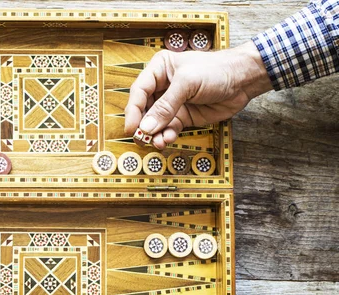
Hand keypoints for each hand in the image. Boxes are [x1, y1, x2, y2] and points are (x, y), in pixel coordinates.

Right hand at [124, 41, 272, 149]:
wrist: (243, 80)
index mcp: (160, 70)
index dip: (133, 110)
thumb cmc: (216, 70)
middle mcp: (163, 87)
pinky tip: (167, 139)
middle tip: (141, 139)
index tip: (131, 127)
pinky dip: (166, 136)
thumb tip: (146, 127)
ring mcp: (173, 103)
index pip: (139, 91)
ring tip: (156, 143)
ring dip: (154, 134)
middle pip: (144, 109)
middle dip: (143, 126)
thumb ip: (166, 106)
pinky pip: (169, 129)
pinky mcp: (183, 117)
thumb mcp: (187, 83)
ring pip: (155, 122)